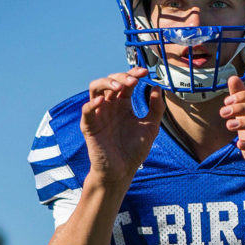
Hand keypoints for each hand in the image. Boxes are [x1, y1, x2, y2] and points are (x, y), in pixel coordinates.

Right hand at [81, 67, 164, 186]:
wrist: (122, 172)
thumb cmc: (134, 150)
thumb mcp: (151, 127)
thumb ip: (156, 108)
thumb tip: (157, 87)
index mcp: (123, 105)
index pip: (126, 82)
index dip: (133, 73)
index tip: (145, 72)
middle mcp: (110, 106)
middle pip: (110, 81)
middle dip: (122, 76)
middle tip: (135, 80)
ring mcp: (98, 114)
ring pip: (95, 89)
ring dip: (106, 83)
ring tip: (120, 87)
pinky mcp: (89, 127)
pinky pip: (86, 110)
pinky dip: (92, 103)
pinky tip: (103, 101)